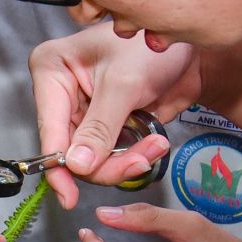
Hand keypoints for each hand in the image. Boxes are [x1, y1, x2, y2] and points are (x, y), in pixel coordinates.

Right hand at [30, 23, 198, 205]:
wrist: (191, 49)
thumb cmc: (153, 46)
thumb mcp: (124, 84)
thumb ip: (99, 128)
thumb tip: (77, 166)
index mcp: (52, 71)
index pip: (49, 128)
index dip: (58, 165)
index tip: (68, 196)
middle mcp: (63, 94)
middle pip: (71, 150)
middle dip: (107, 162)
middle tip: (140, 161)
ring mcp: (85, 112)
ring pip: (93, 159)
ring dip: (127, 160)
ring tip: (155, 145)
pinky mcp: (107, 125)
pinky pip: (112, 156)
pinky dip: (134, 157)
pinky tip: (155, 143)